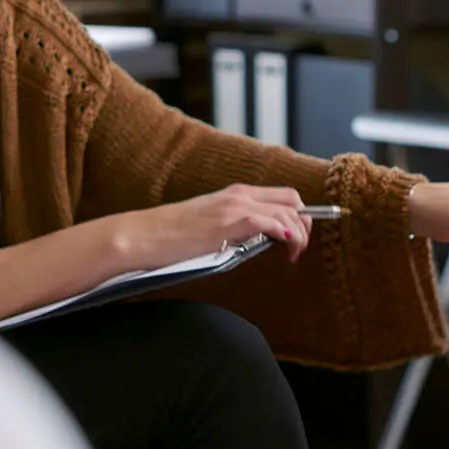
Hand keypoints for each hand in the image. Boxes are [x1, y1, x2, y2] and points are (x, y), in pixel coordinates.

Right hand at [114, 184, 312, 269]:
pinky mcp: (231, 221)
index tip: (298, 238)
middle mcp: (240, 194)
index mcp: (236, 193)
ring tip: (292, 255)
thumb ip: (237, 227)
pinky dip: (287, 234)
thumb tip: (261, 242)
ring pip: (289, 211)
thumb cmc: (172, 237)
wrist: (143, 236)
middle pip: (293, 200)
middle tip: (298, 248)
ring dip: (299, 234)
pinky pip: (273, 222)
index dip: (300, 216)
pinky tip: (286, 248)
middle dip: (306, 224)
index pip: (284, 196)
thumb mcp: (211, 225)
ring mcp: (236, 206)